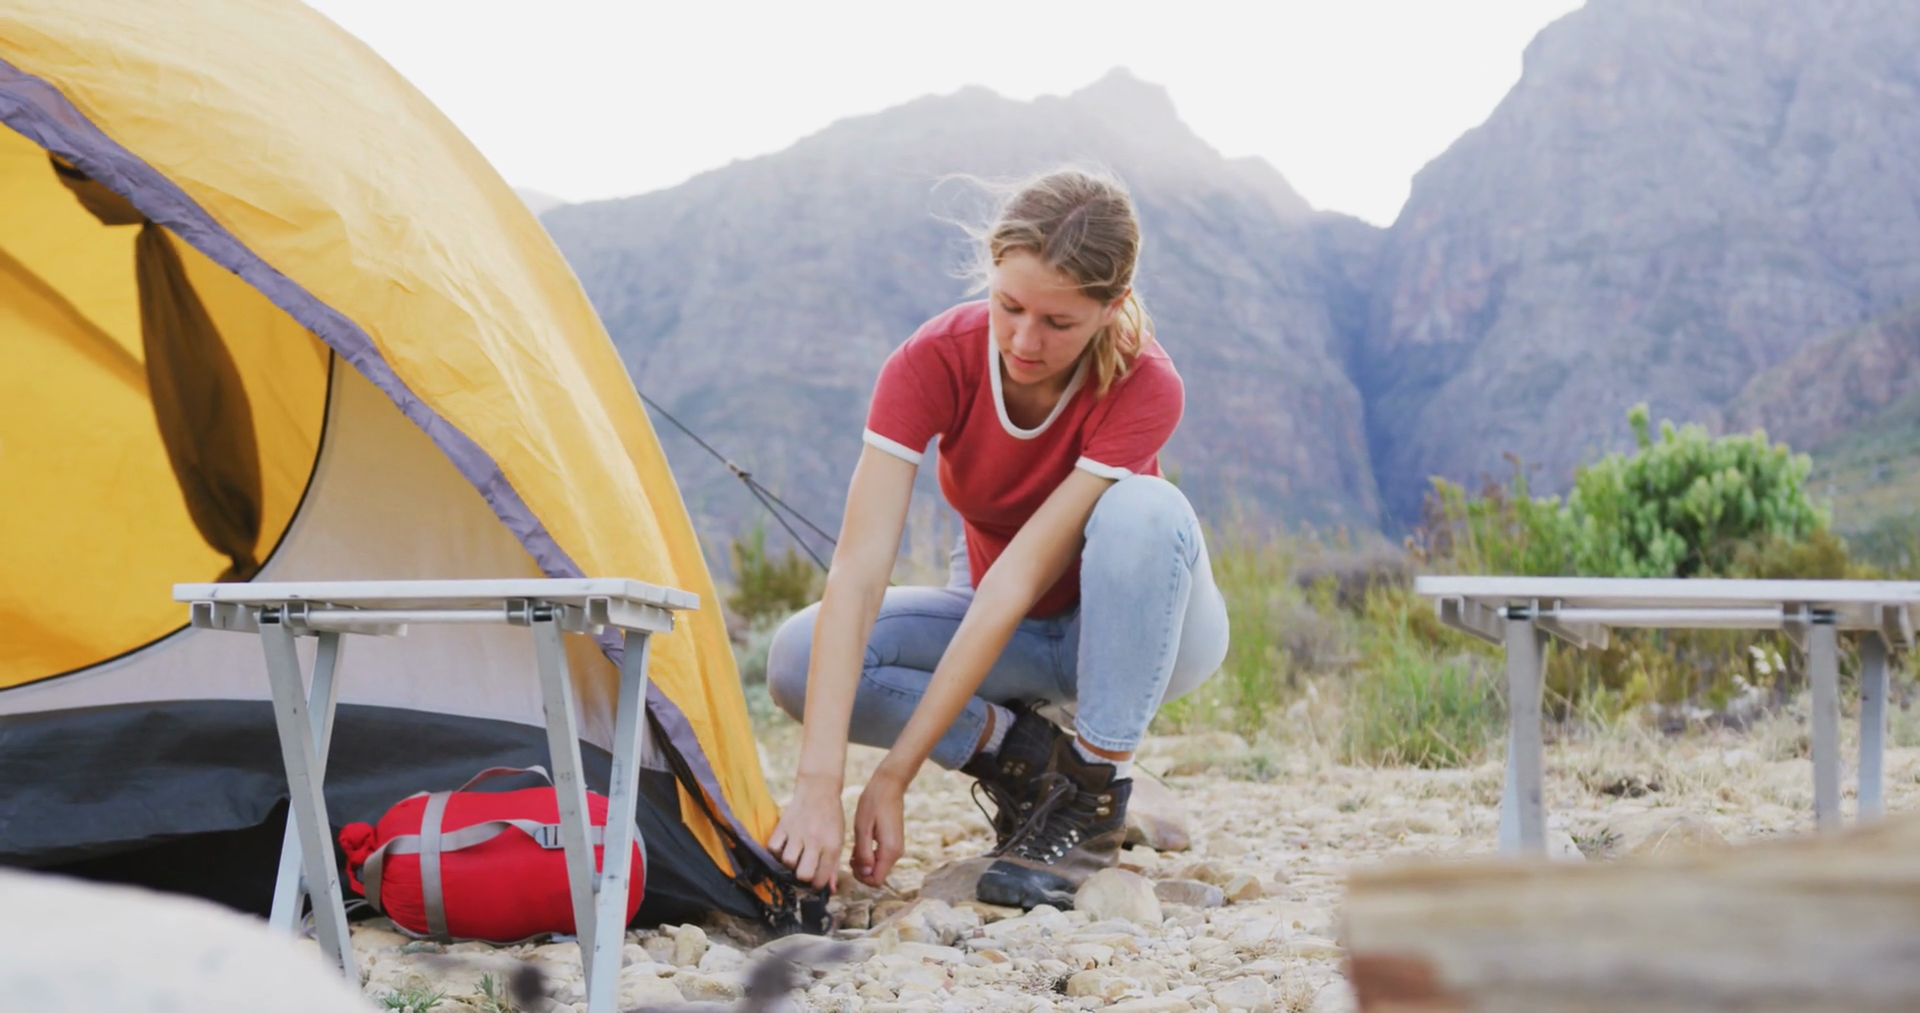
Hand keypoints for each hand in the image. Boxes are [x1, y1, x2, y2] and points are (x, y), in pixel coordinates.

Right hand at [767, 774, 843, 889]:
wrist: (819, 789)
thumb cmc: (831, 817)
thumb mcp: (838, 840)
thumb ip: (833, 866)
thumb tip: (831, 889)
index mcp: (831, 846)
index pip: (821, 878)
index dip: (816, 885)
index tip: (814, 882)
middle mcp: (815, 841)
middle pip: (803, 874)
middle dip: (802, 877)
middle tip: (803, 870)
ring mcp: (797, 833)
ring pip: (787, 862)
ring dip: (789, 863)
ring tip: (793, 857)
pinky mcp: (783, 826)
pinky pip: (773, 847)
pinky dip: (776, 851)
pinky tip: (783, 848)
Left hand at [850, 768, 908, 887]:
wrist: (889, 785)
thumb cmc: (873, 803)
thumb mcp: (863, 828)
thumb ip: (863, 853)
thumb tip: (865, 873)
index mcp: (890, 851)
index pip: (876, 881)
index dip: (861, 877)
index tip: (851, 863)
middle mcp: (897, 853)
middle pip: (877, 876)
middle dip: (861, 870)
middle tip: (850, 854)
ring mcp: (896, 848)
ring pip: (878, 867)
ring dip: (864, 862)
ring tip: (855, 846)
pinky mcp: (893, 842)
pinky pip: (880, 858)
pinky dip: (869, 855)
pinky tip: (861, 842)